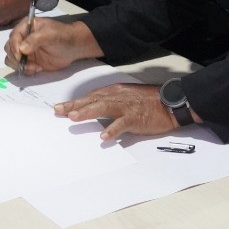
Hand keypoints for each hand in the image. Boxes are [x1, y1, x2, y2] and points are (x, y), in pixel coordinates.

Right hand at [5, 18, 100, 74]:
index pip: (13, 37)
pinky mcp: (30, 61)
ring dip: (19, 66)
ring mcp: (25, 51)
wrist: (74, 47)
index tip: (20, 55)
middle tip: (25, 63)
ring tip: (33, 67)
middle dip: (15, 58)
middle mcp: (23, 38)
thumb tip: (21, 49)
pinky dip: (27, 70)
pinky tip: (38, 68)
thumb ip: (35, 39)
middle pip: (9, 49)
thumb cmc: (62, 36)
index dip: (14, 47)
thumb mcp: (50, 34)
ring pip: (11, 59)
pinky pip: (21, 68)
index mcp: (26, 27)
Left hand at [56, 83, 175, 140]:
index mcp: (115, 91)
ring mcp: (126, 107)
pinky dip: (112, 130)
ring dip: (88, 112)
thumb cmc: (148, 101)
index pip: (91, 96)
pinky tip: (103, 136)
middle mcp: (118, 96)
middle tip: (59, 111)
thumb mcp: (127, 96)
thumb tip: (95, 108)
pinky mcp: (135, 118)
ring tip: (74, 118)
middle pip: (92, 100)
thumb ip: (111, 101)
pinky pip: (122, 124)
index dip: (75, 101)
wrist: (169, 102)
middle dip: (74, 106)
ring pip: (103, 108)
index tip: (61, 107)